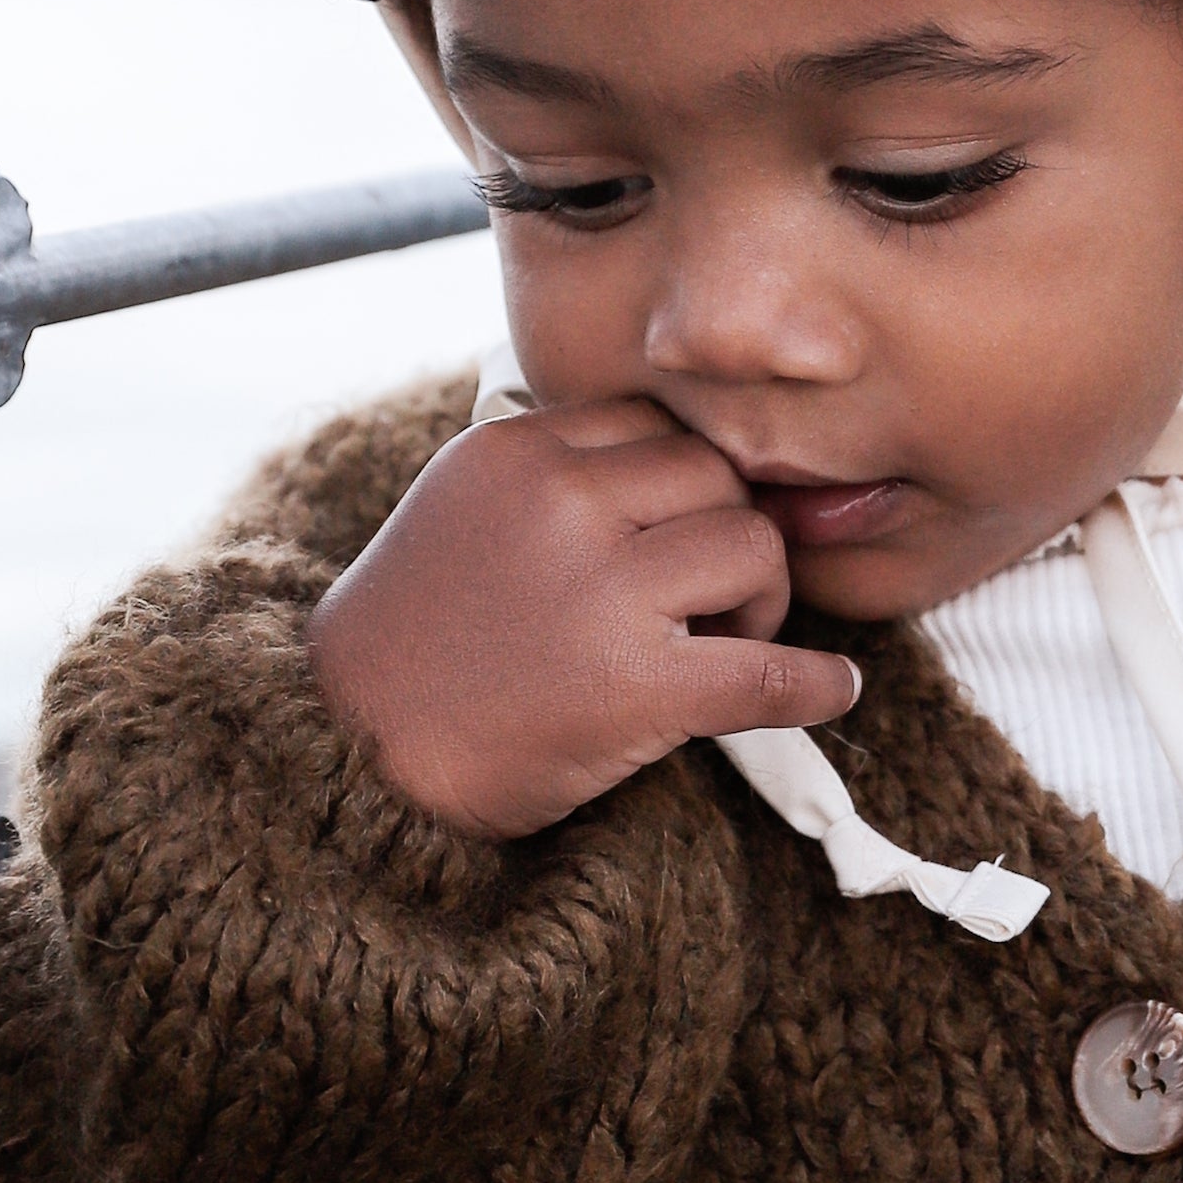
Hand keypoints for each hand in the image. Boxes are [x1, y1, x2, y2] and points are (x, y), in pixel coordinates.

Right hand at [306, 398, 863, 835]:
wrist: (351, 757)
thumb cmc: (411, 644)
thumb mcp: (460, 509)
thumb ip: (551, 475)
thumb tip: (676, 474)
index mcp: (517, 451)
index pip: (654, 425)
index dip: (682, 482)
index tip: (673, 534)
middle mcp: (559, 502)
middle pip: (717, 474)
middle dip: (729, 532)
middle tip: (704, 600)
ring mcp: (599, 591)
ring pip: (754, 546)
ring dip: (759, 600)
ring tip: (718, 646)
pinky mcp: (633, 686)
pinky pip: (767, 670)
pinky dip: (814, 683)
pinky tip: (831, 689)